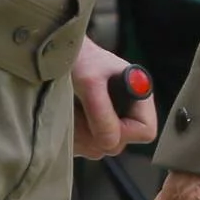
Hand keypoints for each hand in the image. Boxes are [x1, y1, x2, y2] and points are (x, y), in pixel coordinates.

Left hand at [68, 39, 157, 158]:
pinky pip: (83, 147)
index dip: (125, 132)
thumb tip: (110, 143)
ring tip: (68, 111)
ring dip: (78, 136)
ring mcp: (107, 121)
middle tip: (76, 114)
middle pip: (119, 144)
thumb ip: (102, 113)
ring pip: (98, 148)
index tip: (100, 122)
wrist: (54, 51)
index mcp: (137, 96)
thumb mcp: (89, 82)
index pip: (145, 131)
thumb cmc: (77, 58)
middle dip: (93, 135)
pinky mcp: (89, 127)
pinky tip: (65, 117)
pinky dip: (71, 137)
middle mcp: (126, 111)